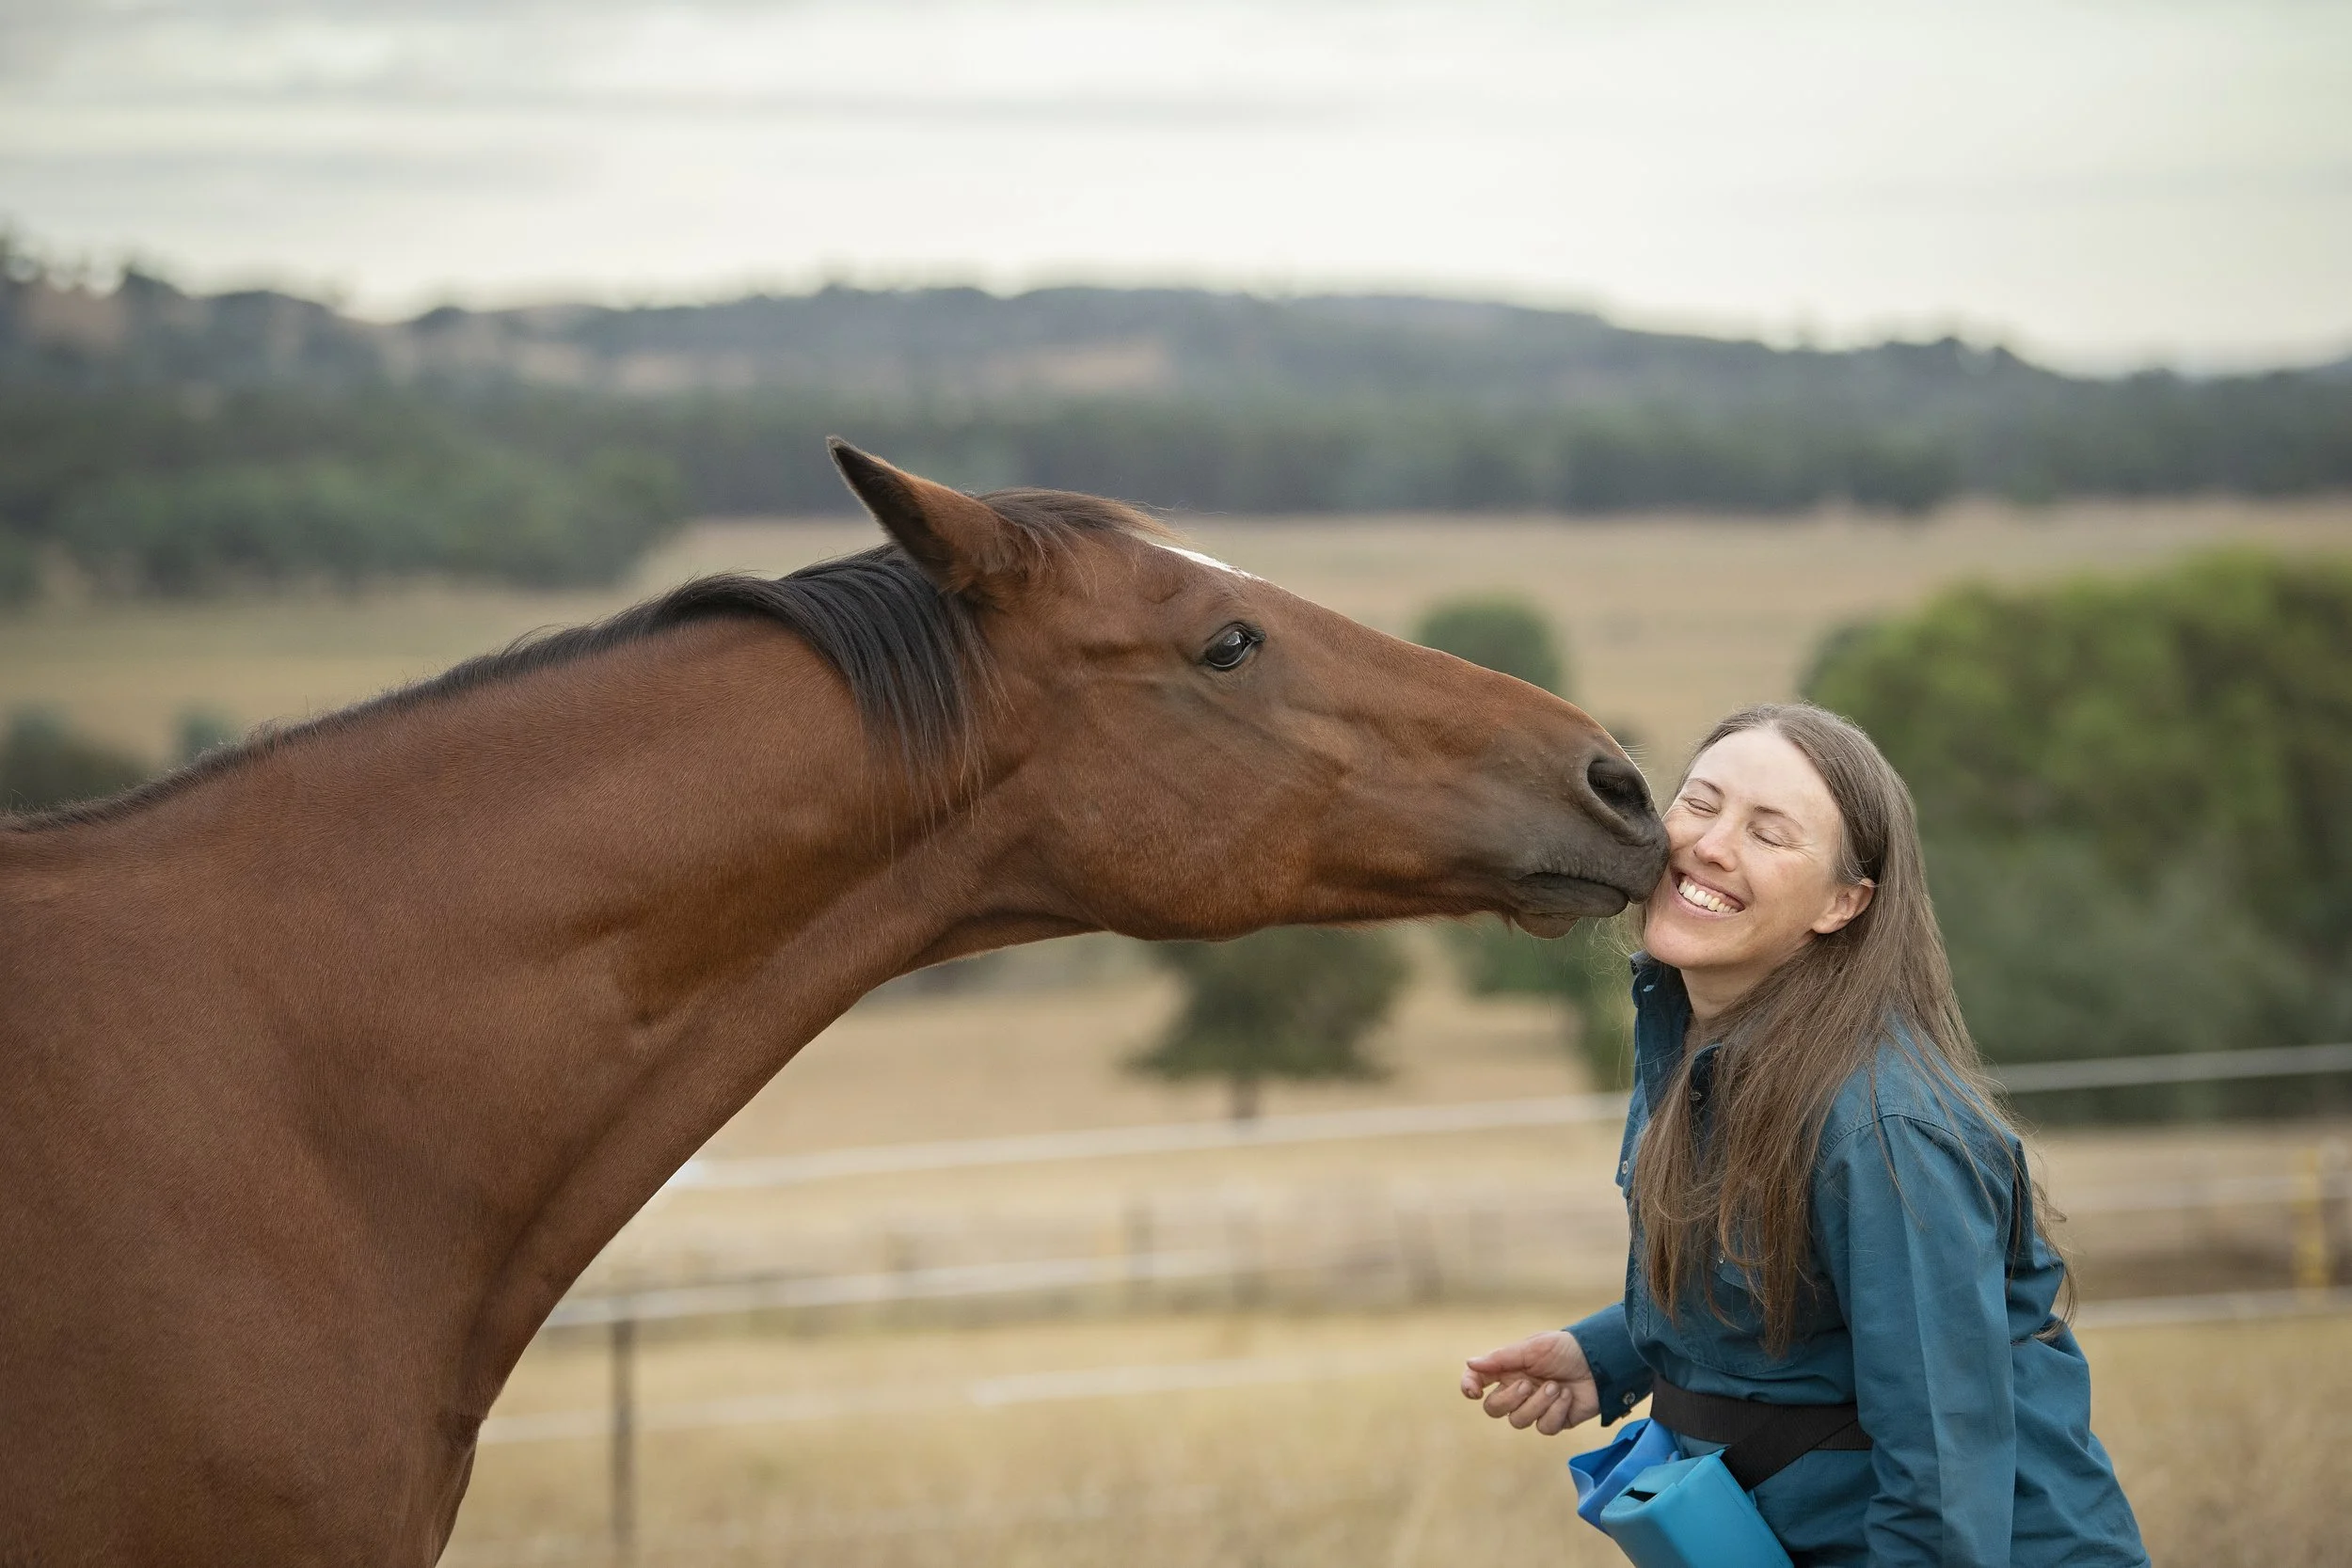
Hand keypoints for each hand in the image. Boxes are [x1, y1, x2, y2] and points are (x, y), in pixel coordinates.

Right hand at [1460, 1329, 1599, 1435]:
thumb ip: (1501, 1358)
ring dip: (1538, 1404)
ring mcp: (1536, 1407)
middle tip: (1528, 1384)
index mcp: (1508, 1369)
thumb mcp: (1533, 1348)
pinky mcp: (1555, 1420)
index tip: (1475, 1391)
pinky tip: (1567, 1396)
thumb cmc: (1565, 1349)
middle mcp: (1518, 1390)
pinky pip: (1544, 1427)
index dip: (1469, 1387)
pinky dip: (1556, 1411)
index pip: (1478, 1380)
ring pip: (1518, 1421)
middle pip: (1494, 1409)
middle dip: (1509, 1399)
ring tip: (1557, 1387)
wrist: (1601, 1362)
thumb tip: (1469, 1363)